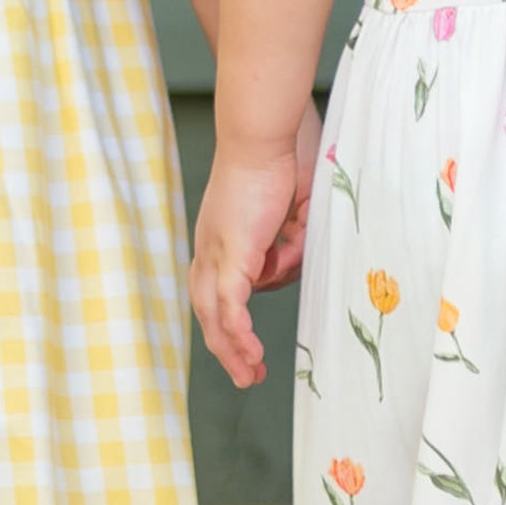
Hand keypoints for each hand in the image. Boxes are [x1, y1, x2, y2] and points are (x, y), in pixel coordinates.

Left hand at [190, 103, 322, 387]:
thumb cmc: (283, 151)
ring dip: (231, 350)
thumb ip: (293, 235)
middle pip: (208, 306)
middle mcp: (210, 245)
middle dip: (227, 344)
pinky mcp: (229, 253)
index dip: (249, 304)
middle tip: (249, 371)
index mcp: (224, 231)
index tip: (265, 322)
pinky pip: (229, 305)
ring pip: (213, 313)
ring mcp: (215, 249)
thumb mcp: (297, 203)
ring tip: (251, 376)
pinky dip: (238, 334)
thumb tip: (292, 257)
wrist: (263, 128)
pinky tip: (251, 356)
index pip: (228, 283)